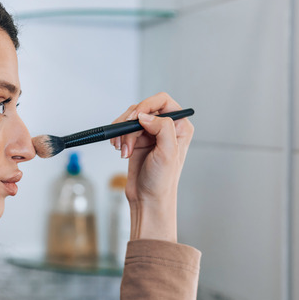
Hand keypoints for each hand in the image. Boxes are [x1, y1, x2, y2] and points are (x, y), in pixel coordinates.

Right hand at [109, 93, 193, 242]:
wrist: (148, 199)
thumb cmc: (162, 181)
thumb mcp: (168, 153)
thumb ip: (162, 128)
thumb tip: (144, 115)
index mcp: (180, 126)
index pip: (163, 101)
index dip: (147, 105)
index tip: (135, 118)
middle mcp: (166, 127)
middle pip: (143, 108)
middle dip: (131, 123)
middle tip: (126, 140)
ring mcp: (151, 133)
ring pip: (131, 118)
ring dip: (123, 132)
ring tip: (123, 150)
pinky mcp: (137, 140)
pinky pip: (123, 128)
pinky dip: (118, 137)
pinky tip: (120, 150)